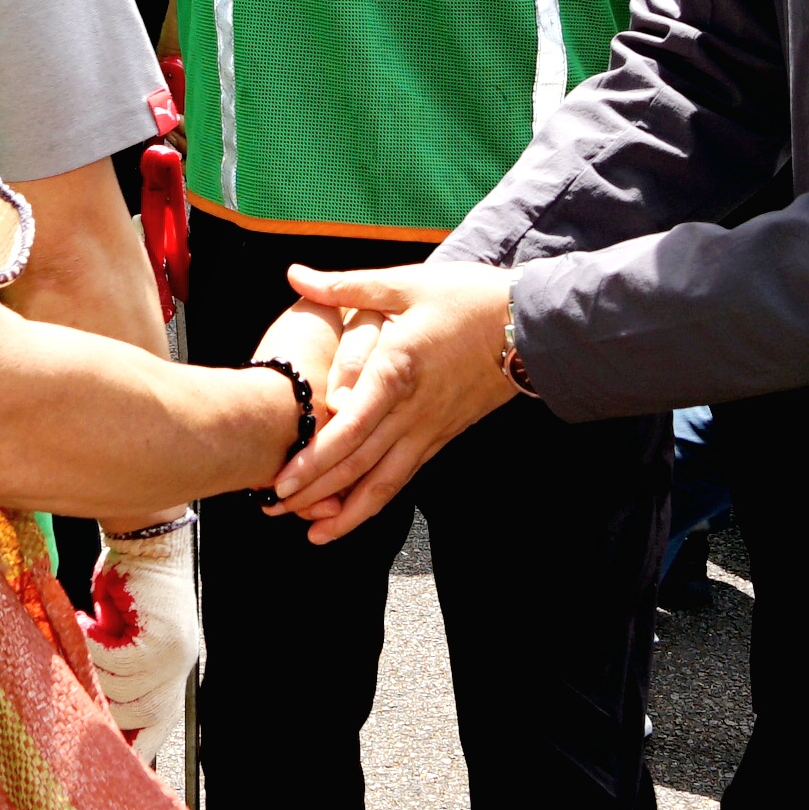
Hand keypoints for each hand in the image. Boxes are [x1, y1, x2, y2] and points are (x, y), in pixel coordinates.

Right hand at [82, 516, 198, 743]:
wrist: (148, 547)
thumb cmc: (130, 592)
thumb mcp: (124, 642)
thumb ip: (116, 675)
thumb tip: (87, 707)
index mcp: (174, 678)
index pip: (157, 728)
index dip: (132, 745)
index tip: (106, 757)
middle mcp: (179, 672)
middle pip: (139, 717)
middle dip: (102, 705)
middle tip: (73, 681)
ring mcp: (173, 657)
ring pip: (123, 690)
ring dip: (92, 668)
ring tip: (77, 638)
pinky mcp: (159, 639)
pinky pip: (117, 661)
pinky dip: (93, 646)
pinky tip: (83, 623)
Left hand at [268, 260, 520, 541]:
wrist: (533, 325)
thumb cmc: (469, 299)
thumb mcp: (406, 283)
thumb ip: (347, 285)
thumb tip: (297, 274)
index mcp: (397, 371)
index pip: (351, 428)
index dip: (314, 458)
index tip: (282, 480)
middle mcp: (412, 410)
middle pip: (359, 464)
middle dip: (315, 493)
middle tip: (275, 510)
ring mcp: (430, 429)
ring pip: (385, 482)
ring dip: (348, 512)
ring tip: (314, 535)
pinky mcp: (443, 436)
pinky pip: (406, 476)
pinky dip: (378, 500)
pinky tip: (357, 513)